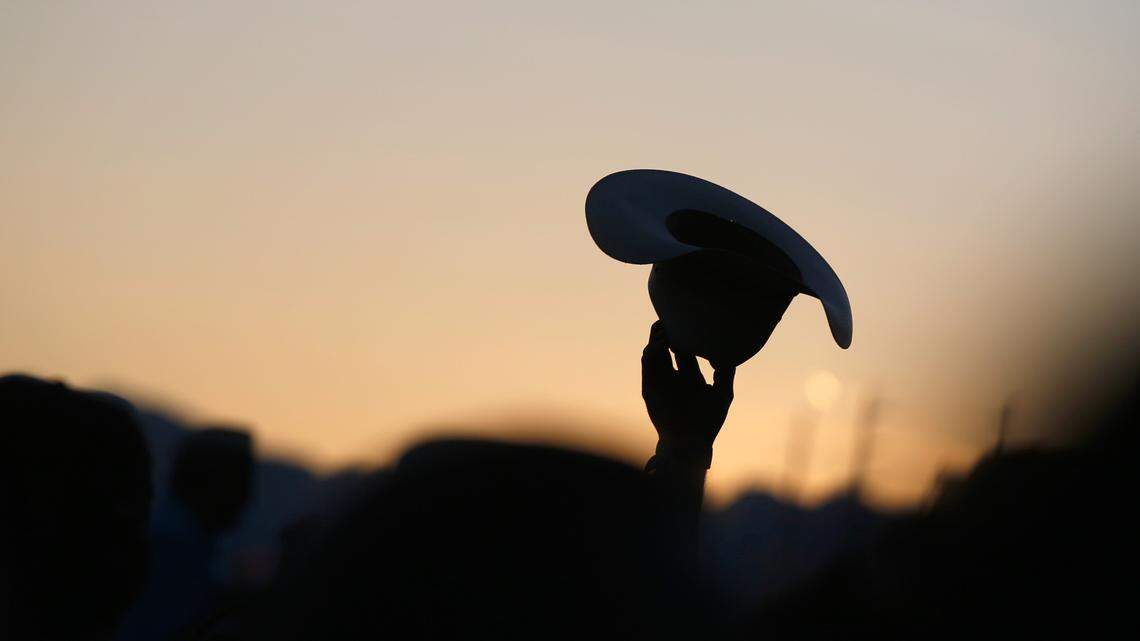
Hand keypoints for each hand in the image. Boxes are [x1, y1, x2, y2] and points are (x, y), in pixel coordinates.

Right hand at [641, 321, 735, 465]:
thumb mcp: (722, 393)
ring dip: (656, 339)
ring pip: (655, 353)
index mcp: (689, 376)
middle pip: (667, 348)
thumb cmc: (708, 421)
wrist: (690, 444)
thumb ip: (726, 372)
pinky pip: (647, 366)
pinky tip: (660, 344)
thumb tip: (728, 350)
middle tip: (671, 319)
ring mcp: (660, 382)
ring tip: (663, 328)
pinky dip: (651, 353)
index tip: (690, 322)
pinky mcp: (649, 388)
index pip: (685, 350)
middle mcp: (673, 376)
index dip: (686, 335)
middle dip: (667, 332)